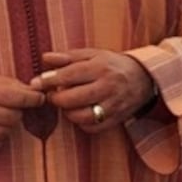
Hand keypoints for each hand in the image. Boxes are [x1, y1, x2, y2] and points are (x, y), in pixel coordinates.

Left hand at [30, 49, 154, 132]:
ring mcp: (114, 105)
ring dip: (68, 112)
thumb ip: (68, 57)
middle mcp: (108, 86)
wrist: (145, 77)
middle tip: (52, 94)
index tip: (36, 83)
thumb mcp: (93, 54)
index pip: (70, 75)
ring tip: (67, 103)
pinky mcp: (117, 119)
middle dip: (56, 98)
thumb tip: (45, 59)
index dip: (50, 80)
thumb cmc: (113, 64)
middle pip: (73, 99)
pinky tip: (80, 112)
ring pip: (81, 116)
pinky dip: (81, 122)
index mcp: (101, 67)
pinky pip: (92, 127)